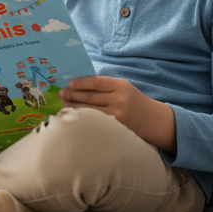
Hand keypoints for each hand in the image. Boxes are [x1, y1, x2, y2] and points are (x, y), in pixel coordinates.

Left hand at [59, 76, 176, 153]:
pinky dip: (83, 118)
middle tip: (62, 93)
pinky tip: (74, 116)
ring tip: (64, 103)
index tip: (70, 84)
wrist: (150, 119)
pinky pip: (95, 122)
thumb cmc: (131, 101)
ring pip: (90, 110)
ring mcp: (117, 116)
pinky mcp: (115, 128)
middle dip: (74, 95)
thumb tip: (77, 85)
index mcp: (121, 86)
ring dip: (75, 107)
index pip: (97, 83)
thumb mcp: (122, 88)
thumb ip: (104, 86)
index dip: (82, 83)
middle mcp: (119, 100)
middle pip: (91, 97)